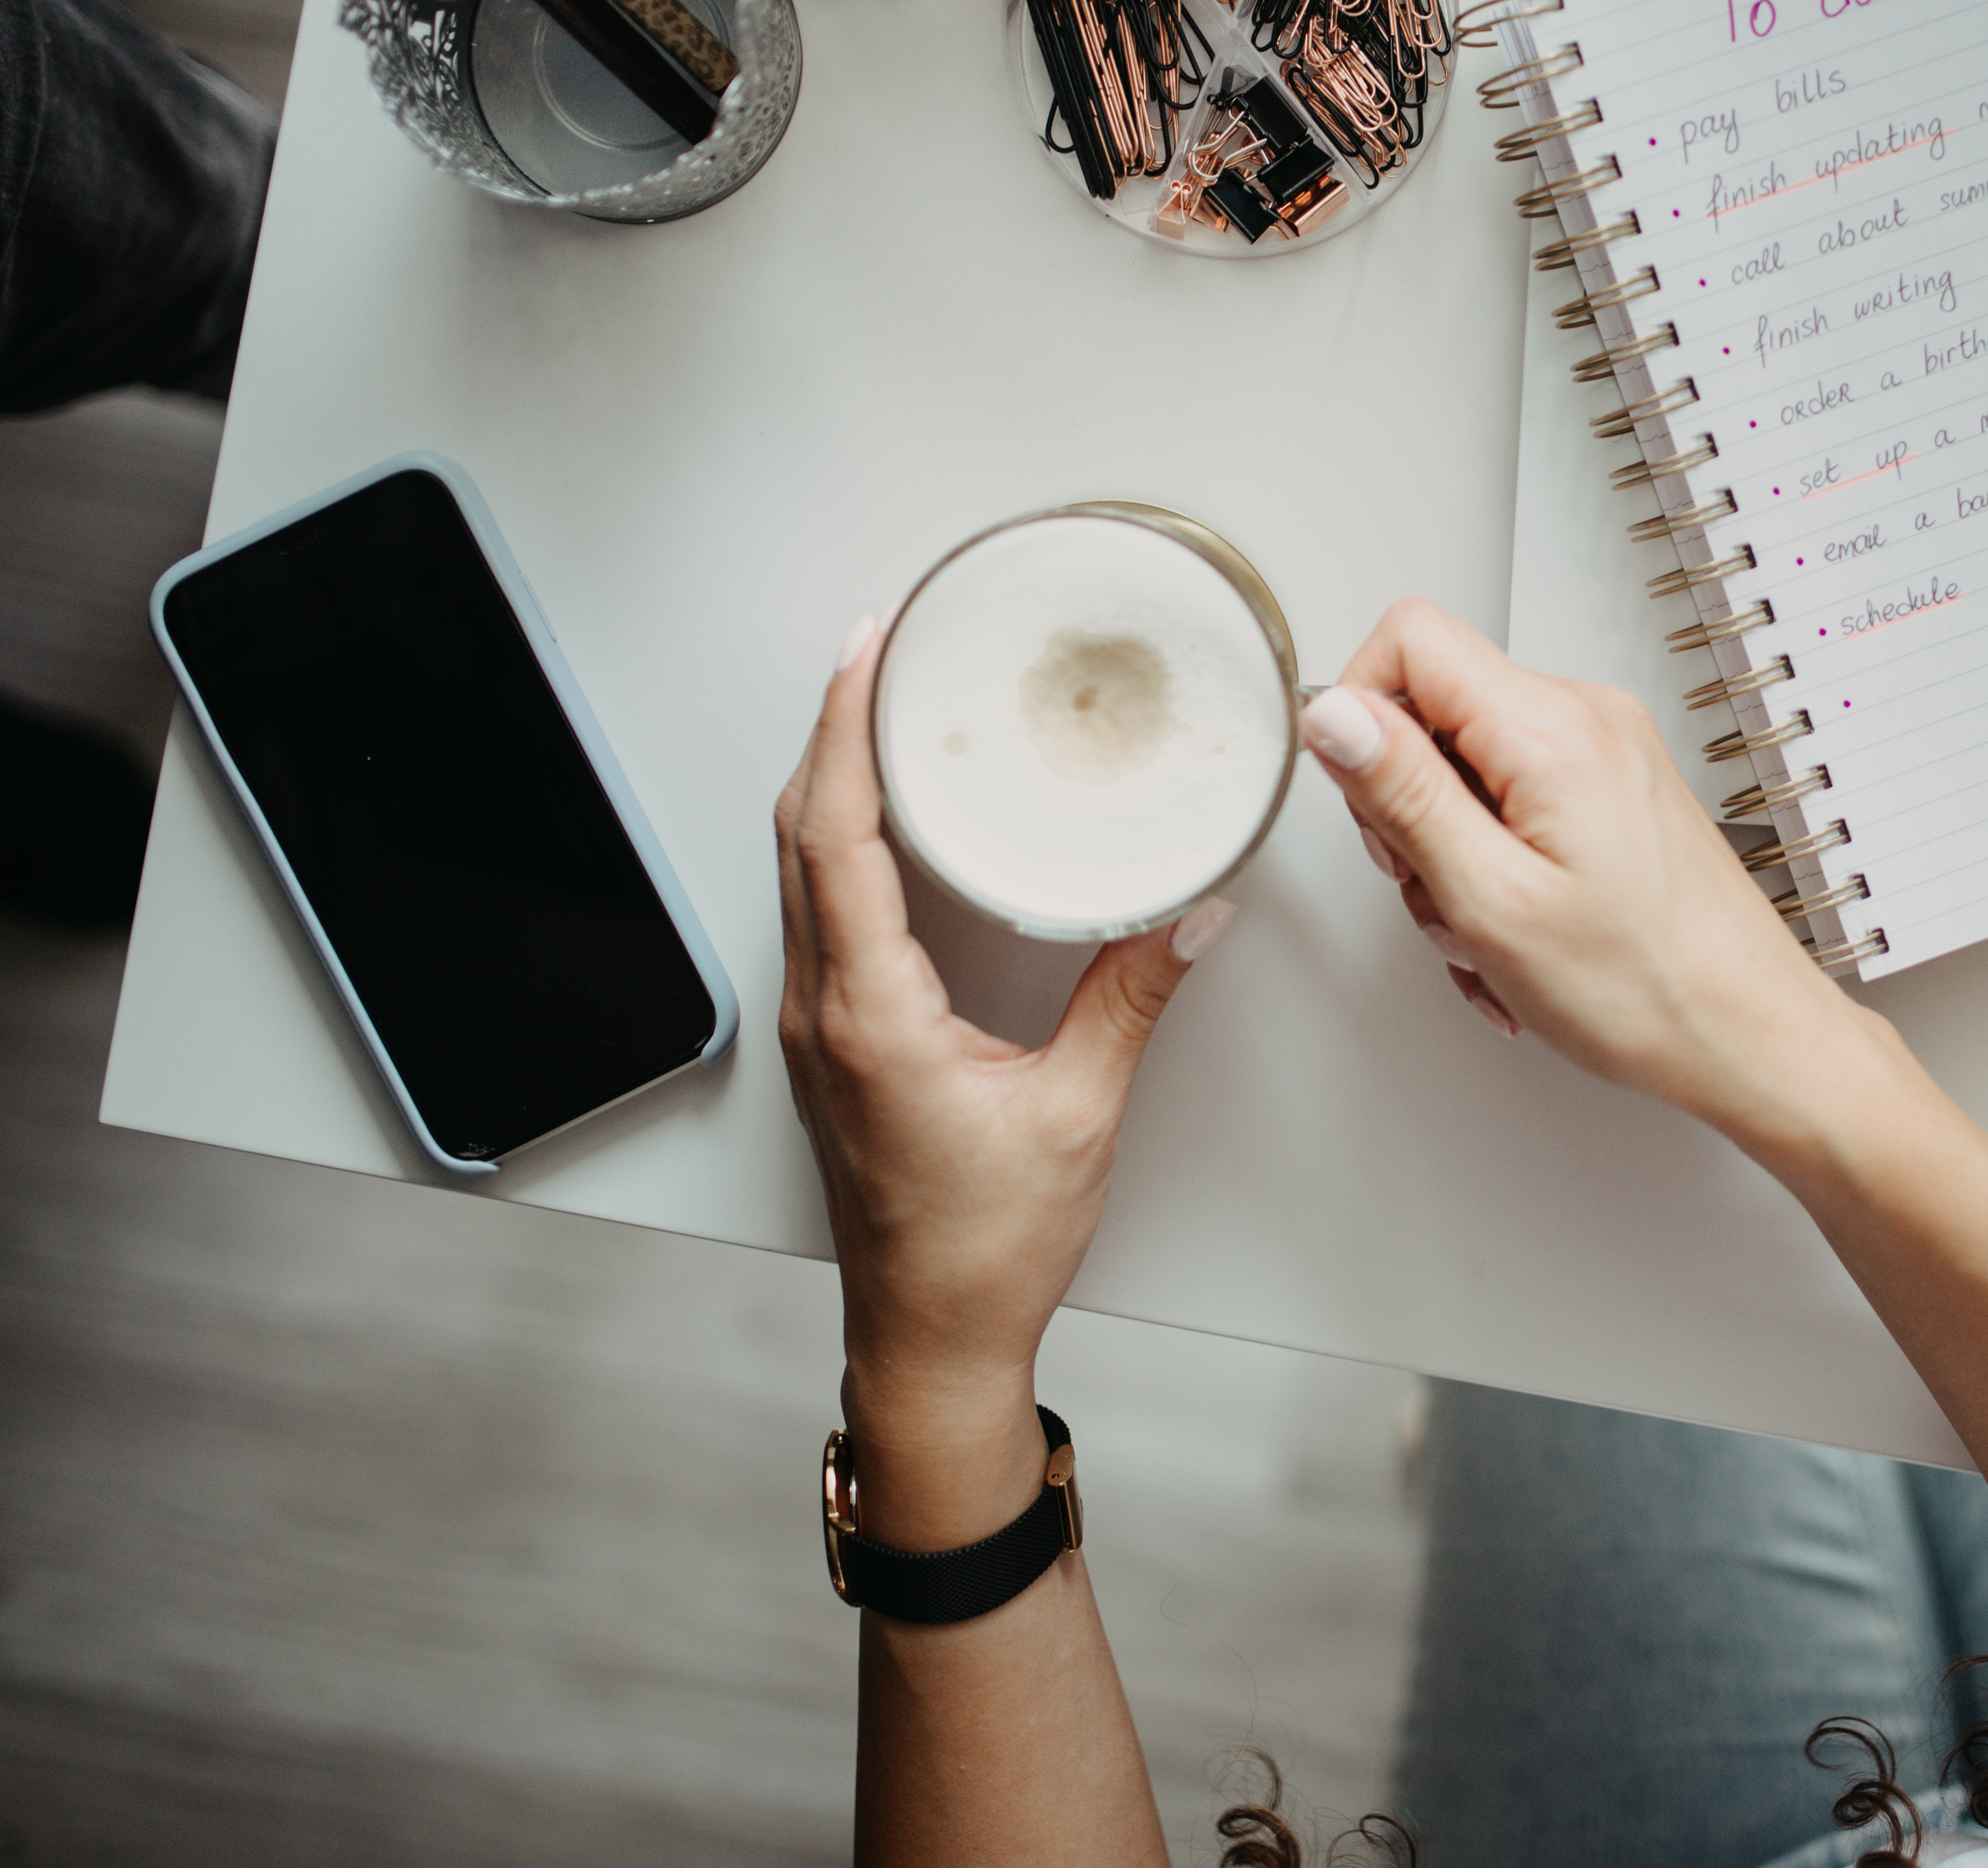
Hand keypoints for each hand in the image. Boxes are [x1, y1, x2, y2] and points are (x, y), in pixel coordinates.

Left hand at [775, 617, 1228, 1544]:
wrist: (931, 1338)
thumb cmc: (985, 1250)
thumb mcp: (1078, 1115)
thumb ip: (1129, 1001)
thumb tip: (1188, 915)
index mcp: (871, 1014)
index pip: (835, 835)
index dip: (844, 730)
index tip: (869, 652)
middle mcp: (825, 1010)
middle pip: (801, 833)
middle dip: (833, 728)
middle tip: (882, 649)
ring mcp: (820, 1028)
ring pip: (800, 871)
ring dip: (832, 783)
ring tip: (881, 712)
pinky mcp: (835, 1045)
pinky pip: (819, 912)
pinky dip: (840, 843)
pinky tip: (882, 824)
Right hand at [1301, 598, 1889, 1147]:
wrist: (1748, 1034)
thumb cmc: (1647, 986)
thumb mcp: (1491, 899)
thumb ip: (1403, 794)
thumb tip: (1335, 713)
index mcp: (1552, 729)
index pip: (1409, 638)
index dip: (1362, 714)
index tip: (1372, 803)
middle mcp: (1586, 718)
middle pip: (1433, 713)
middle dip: (1409, 812)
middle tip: (1442, 890)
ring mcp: (1605, 753)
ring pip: (1466, 772)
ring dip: (1452, 861)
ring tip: (1490, 934)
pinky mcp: (1614, 790)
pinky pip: (1514, 805)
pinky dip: (1496, 872)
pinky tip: (1516, 939)